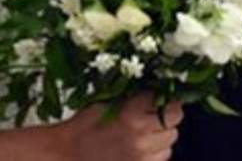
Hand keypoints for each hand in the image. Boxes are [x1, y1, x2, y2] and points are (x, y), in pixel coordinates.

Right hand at [58, 94, 181, 160]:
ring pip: (170, 141)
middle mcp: (141, 135)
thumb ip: (130, 96)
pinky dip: (156, 152)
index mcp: (131, 114)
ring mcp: (142, 156)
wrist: (67, 154)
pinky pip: (161, 159)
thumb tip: (151, 88)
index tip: (158, 96)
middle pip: (174, 119)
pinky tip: (143, 148)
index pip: (164, 98)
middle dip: (167, 113)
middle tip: (156, 113)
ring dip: (162, 135)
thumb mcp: (105, 102)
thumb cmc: (82, 128)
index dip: (162, 95)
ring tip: (147, 133)